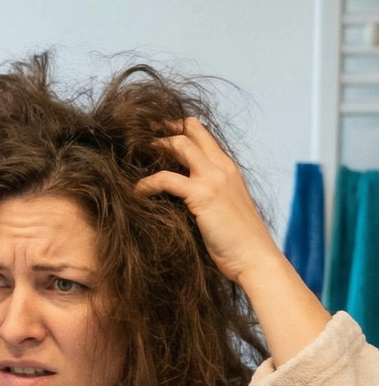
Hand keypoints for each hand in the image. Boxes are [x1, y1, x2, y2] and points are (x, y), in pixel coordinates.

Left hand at [134, 118, 277, 283]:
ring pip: (179, 144)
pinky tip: (137, 192)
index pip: (202, 134)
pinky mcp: (202, 195)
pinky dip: (146, 183)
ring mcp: (213, 179)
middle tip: (137, 134)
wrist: (254, 258)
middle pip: (190, 129)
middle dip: (161, 128)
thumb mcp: (222, 207)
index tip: (153, 133)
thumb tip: (177, 194)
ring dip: (153, 146)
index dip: (176, 128)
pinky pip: (166, 178)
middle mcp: (222, 167)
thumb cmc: (237, 241)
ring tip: (131, 155)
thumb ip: (206, 193)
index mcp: (227, 168)